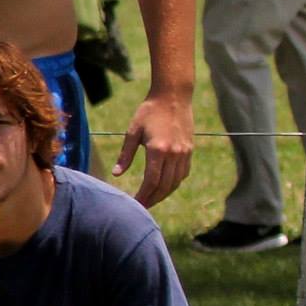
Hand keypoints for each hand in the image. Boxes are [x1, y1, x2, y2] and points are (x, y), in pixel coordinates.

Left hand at [112, 90, 192, 206]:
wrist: (173, 97)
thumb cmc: (148, 112)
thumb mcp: (132, 132)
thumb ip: (125, 155)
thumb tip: (116, 175)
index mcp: (158, 150)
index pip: (151, 181)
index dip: (143, 196)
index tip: (134, 204)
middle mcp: (174, 154)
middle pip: (165, 186)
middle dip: (152, 199)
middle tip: (141, 208)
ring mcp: (184, 153)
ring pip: (175, 182)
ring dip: (163, 194)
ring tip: (150, 200)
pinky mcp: (189, 150)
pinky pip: (183, 174)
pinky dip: (173, 183)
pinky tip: (163, 187)